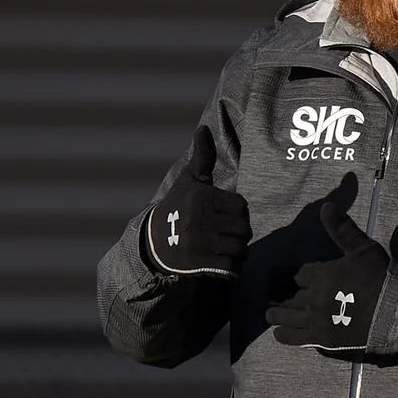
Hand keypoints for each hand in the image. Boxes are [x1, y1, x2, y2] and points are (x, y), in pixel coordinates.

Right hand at [144, 126, 250, 277]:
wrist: (153, 242)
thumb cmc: (179, 206)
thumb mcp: (189, 180)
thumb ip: (202, 156)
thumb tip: (203, 128)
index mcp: (201, 196)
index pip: (242, 206)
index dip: (238, 213)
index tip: (224, 215)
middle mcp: (199, 218)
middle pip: (244, 229)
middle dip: (239, 233)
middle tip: (226, 234)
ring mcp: (198, 242)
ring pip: (240, 249)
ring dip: (237, 252)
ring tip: (225, 248)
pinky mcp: (197, 264)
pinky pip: (230, 269)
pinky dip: (230, 270)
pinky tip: (220, 263)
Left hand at [267, 201, 389, 348]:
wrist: (394, 311)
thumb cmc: (380, 277)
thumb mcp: (362, 248)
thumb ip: (342, 229)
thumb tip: (326, 207)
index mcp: (320, 275)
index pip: (296, 275)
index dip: (286, 276)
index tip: (276, 277)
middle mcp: (312, 298)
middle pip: (287, 296)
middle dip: (277, 295)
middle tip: (268, 295)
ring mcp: (316, 320)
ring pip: (286, 317)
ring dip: (276, 315)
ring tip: (270, 314)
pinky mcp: (323, 339)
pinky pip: (296, 338)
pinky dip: (284, 336)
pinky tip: (278, 334)